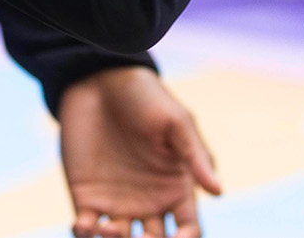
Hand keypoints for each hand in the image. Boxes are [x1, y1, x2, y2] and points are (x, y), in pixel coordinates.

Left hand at [59, 66, 221, 237]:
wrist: (100, 81)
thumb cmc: (146, 98)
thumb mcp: (176, 122)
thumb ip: (196, 157)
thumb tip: (219, 192)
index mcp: (176, 187)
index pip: (188, 228)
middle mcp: (149, 202)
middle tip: (138, 237)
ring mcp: (117, 202)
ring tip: (110, 228)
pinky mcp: (86, 198)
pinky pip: (86, 230)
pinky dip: (84, 234)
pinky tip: (85, 222)